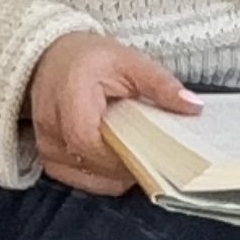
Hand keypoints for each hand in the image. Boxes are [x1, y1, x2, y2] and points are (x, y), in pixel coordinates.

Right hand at [28, 32, 199, 193]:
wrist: (50, 58)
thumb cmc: (88, 58)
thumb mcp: (129, 60)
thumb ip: (160, 84)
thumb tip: (193, 107)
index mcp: (68, 98)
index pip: (89, 142)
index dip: (123, 154)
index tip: (154, 152)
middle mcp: (50, 128)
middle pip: (92, 165)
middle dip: (129, 165)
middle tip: (156, 154)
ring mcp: (46, 148)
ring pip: (89, 179)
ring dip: (118, 173)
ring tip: (138, 152)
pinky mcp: (49, 160)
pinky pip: (82, 181)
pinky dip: (105, 176)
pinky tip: (120, 157)